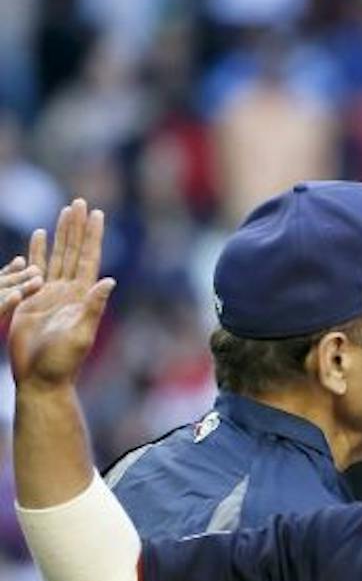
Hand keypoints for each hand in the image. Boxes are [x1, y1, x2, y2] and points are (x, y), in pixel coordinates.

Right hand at [8, 199, 114, 391]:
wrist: (40, 378)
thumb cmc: (62, 363)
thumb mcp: (81, 335)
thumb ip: (93, 308)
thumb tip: (109, 282)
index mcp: (82, 297)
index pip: (88, 258)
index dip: (92, 236)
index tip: (97, 213)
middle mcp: (69, 292)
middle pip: (73, 251)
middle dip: (76, 227)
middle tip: (80, 201)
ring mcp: (51, 294)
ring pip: (57, 256)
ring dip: (61, 234)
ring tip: (65, 211)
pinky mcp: (33, 300)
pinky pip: (36, 268)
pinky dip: (38, 251)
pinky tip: (40, 234)